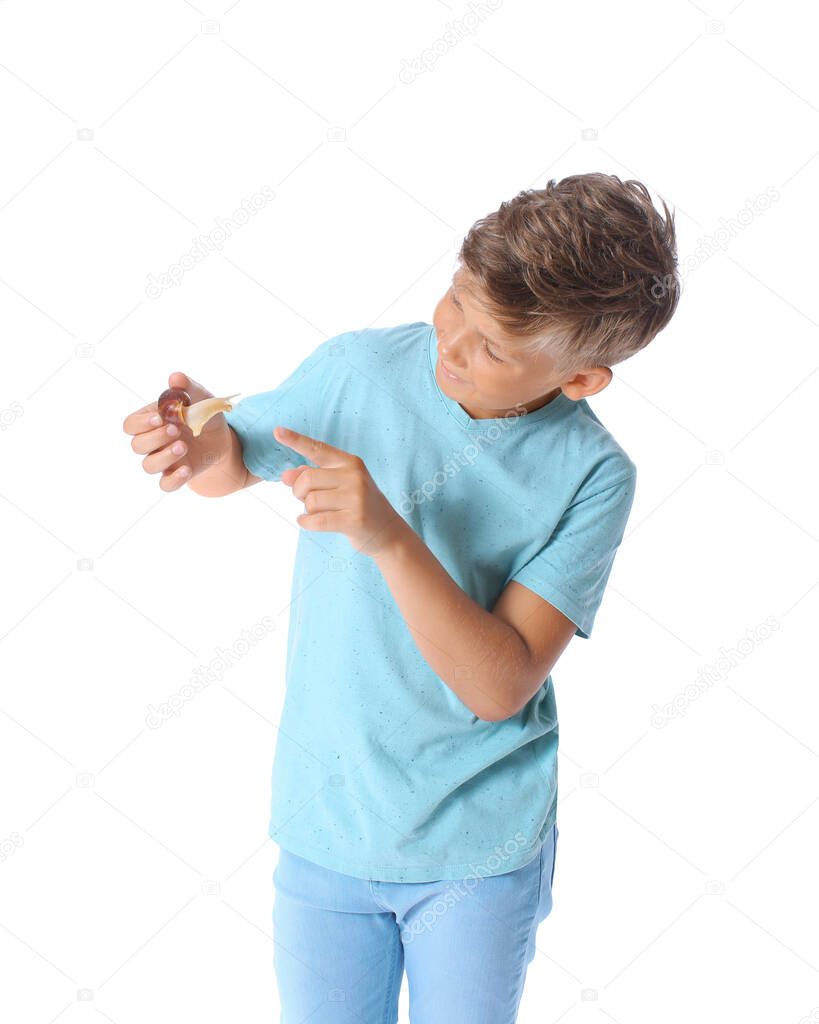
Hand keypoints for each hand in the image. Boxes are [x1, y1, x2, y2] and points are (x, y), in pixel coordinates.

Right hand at [122, 372, 231, 491]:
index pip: (130, 425)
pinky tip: (186, 469)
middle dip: (155, 438)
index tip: (159, 417)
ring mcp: (163, 459)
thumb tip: (175, 377)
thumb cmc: (203, 414)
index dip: (141, 423)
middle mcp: (152, 442)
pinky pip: (165, 484)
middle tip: (176, 430)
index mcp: (150, 421)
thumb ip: (187, 387)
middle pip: (137, 445)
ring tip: (183, 446)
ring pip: (148, 466)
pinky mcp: (176, 474)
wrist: (222, 437)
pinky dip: (174, 479)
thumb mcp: (200, 397)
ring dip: (164, 457)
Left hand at [275, 426, 405, 557]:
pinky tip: (307, 522)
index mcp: (350, 462)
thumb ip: (313, 476)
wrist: (388, 531)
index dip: (296, 440)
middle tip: (304, 500)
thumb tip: (285, 476)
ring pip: (310, 501)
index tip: (277, 431)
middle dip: (298, 491)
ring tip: (317, 513)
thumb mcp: (339, 485)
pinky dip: (306, 523)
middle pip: (307, 478)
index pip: (317, 449)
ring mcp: (356, 498)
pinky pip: (316, 520)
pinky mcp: (354, 520)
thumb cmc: (357, 505)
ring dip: (306, 510)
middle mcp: (354, 476)